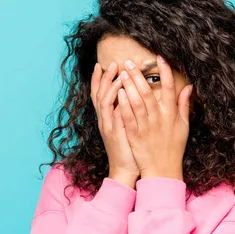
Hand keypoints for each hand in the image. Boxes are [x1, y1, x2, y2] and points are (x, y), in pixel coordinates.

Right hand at [91, 61, 139, 188]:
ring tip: (117, 70)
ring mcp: (107, 124)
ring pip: (103, 98)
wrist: (125, 170)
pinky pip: (110, 112)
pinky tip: (119, 88)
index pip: (100, 94)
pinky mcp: (112, 131)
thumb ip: (129, 113)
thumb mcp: (127, 129)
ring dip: (109, 83)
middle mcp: (104, 119)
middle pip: (98, 92)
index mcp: (107, 118)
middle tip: (114, 63)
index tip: (107, 65)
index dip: (101, 80)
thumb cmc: (130, 150)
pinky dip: (113, 98)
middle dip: (105, 77)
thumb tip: (135, 98)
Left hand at [116, 55, 193, 179]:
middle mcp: (159, 119)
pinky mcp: (135, 135)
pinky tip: (119, 92)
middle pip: (149, 93)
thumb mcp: (183, 126)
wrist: (163, 169)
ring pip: (137, 103)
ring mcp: (146, 127)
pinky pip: (128, 117)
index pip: (170, 89)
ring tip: (122, 73)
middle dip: (139, 76)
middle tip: (130, 62)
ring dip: (130, 86)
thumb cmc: (173, 147)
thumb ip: (184, 105)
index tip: (159, 58)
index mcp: (171, 115)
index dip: (165, 72)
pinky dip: (124, 105)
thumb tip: (189, 87)